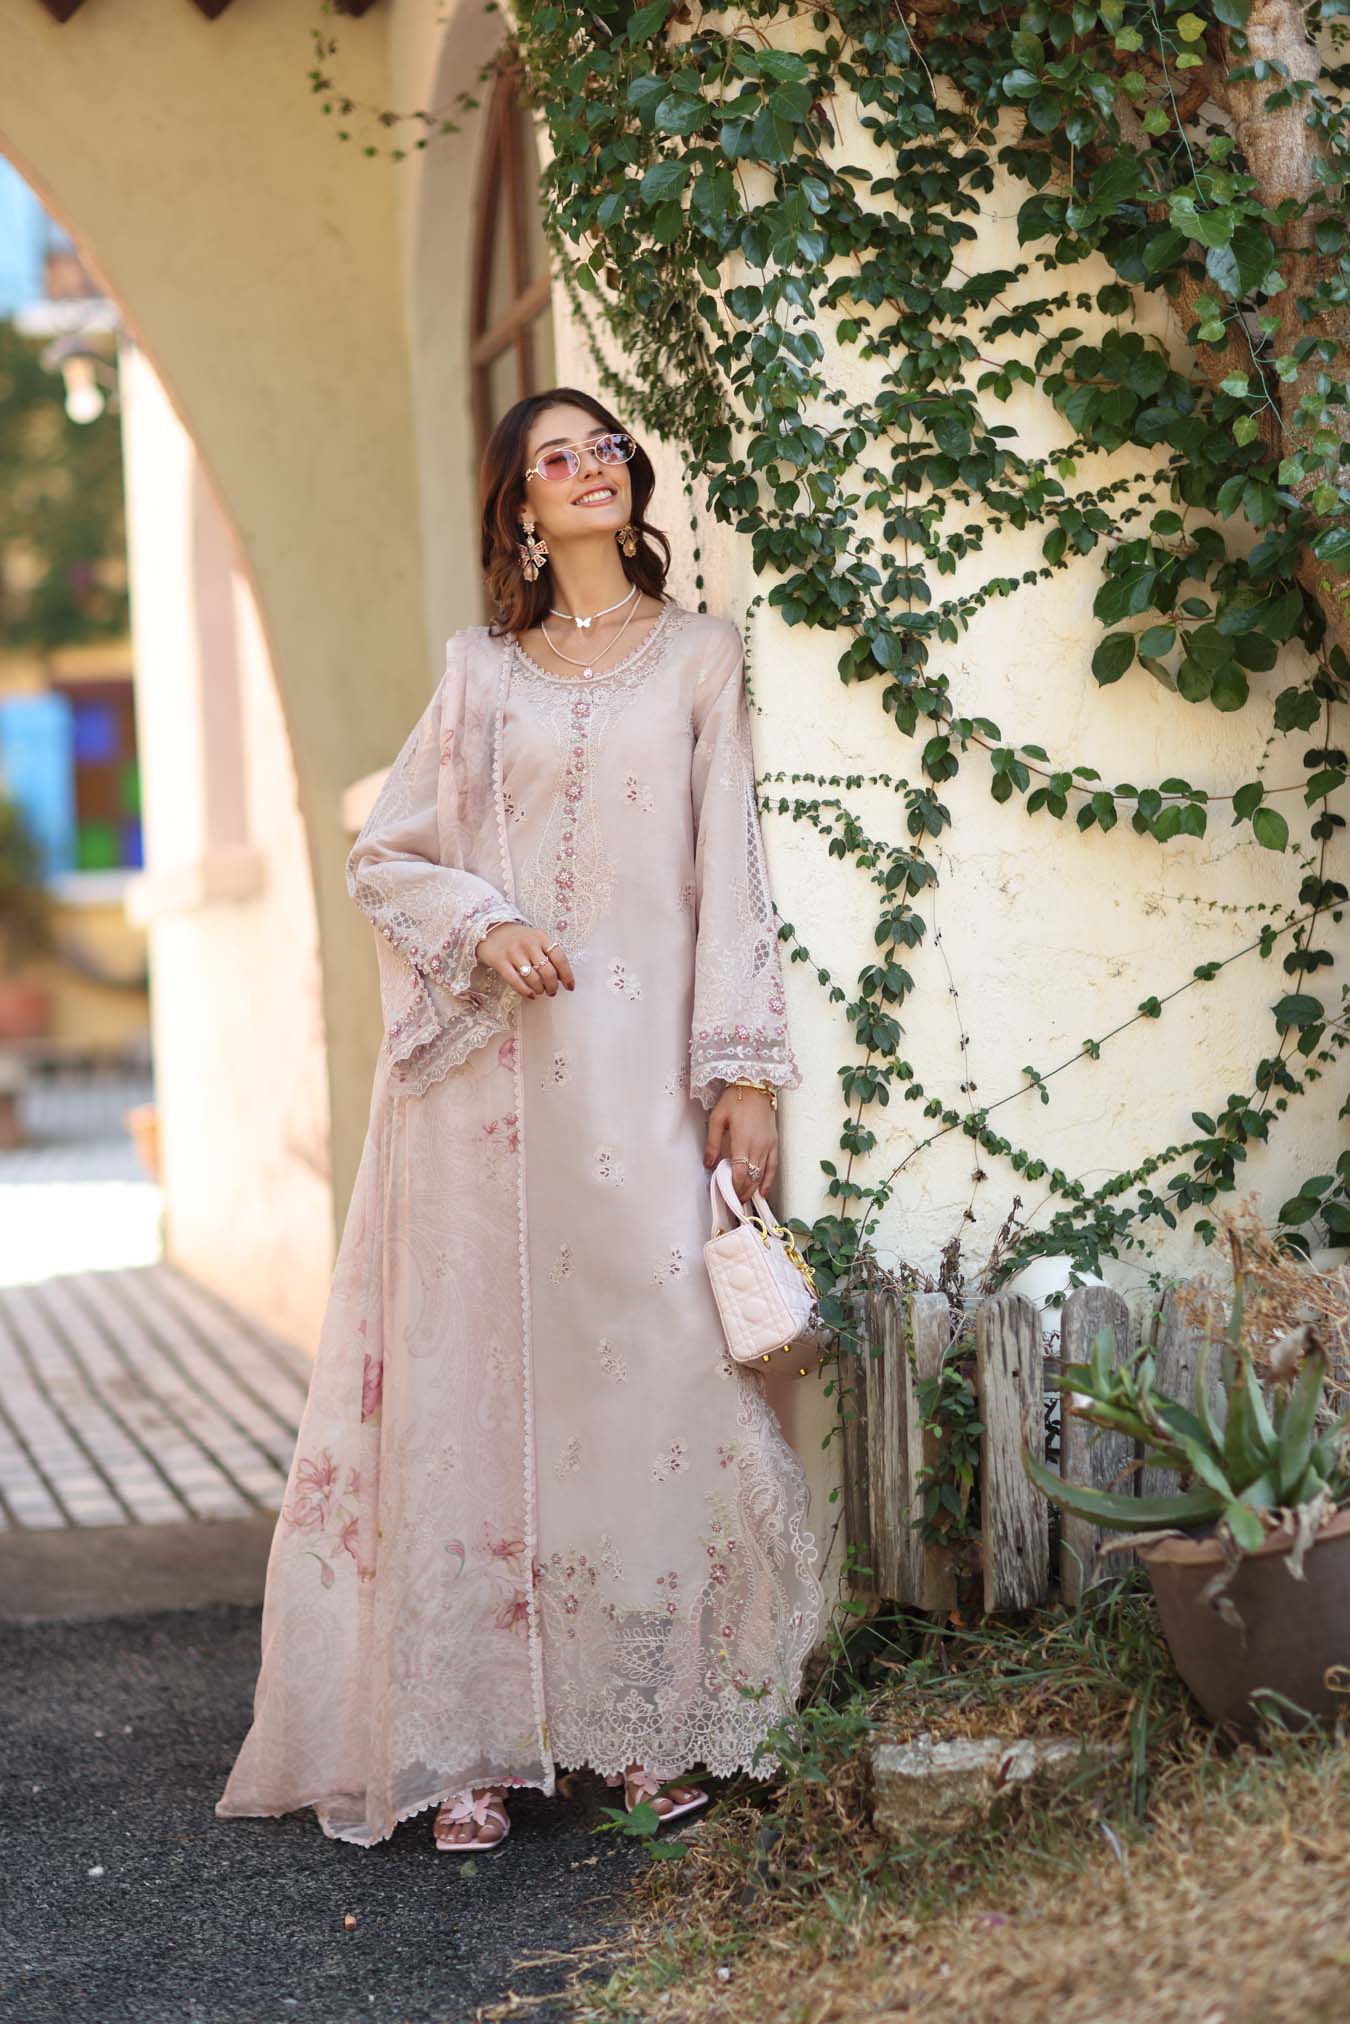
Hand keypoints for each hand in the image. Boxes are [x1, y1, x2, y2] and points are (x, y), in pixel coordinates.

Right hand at [476, 923, 574, 998]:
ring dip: (540, 989)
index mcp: (541, 937)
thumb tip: (561, 977)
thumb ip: (547, 954)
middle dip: (552, 986)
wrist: (489, 930)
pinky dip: (525, 991)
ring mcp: (514, 953)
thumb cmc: (518, 939)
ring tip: (540, 991)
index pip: (560, 958)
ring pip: (533, 978)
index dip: (567, 975)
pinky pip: (515, 981)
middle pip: (548, 972)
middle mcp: (529, 944)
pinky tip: (530, 995)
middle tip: (552, 992)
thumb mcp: (535, 939)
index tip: (570, 986)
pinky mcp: (500, 962)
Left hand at [704, 1085, 777, 1201]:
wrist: (756, 1085)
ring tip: (744, 1199)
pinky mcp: (774, 1143)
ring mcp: (768, 1145)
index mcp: (742, 1140)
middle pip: (751, 1176)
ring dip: (753, 1189)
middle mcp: (758, 1146)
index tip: (728, 1197)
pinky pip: (773, 1166)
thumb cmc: (734, 1099)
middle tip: (733, 1203)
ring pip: (762, 1174)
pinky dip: (769, 1181)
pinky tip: (764, 1192)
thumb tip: (708, 1164)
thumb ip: (713, 1143)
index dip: (734, 1187)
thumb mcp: (717, 1118)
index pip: (739, 1172)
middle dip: (742, 1191)